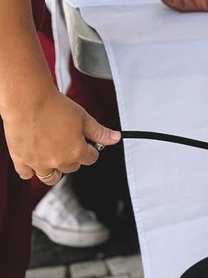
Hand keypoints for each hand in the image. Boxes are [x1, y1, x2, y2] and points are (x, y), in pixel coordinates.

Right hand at [4, 90, 120, 184]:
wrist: (28, 100)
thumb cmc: (54, 106)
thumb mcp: (84, 117)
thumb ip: (100, 132)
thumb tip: (115, 138)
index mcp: (76, 151)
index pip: (91, 158)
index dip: (91, 150)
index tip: (87, 144)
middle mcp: (58, 160)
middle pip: (72, 167)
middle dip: (73, 158)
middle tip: (68, 144)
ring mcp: (38, 162)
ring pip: (50, 177)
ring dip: (55, 170)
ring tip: (55, 157)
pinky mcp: (20, 159)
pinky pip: (26, 174)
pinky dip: (30, 171)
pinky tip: (34, 162)